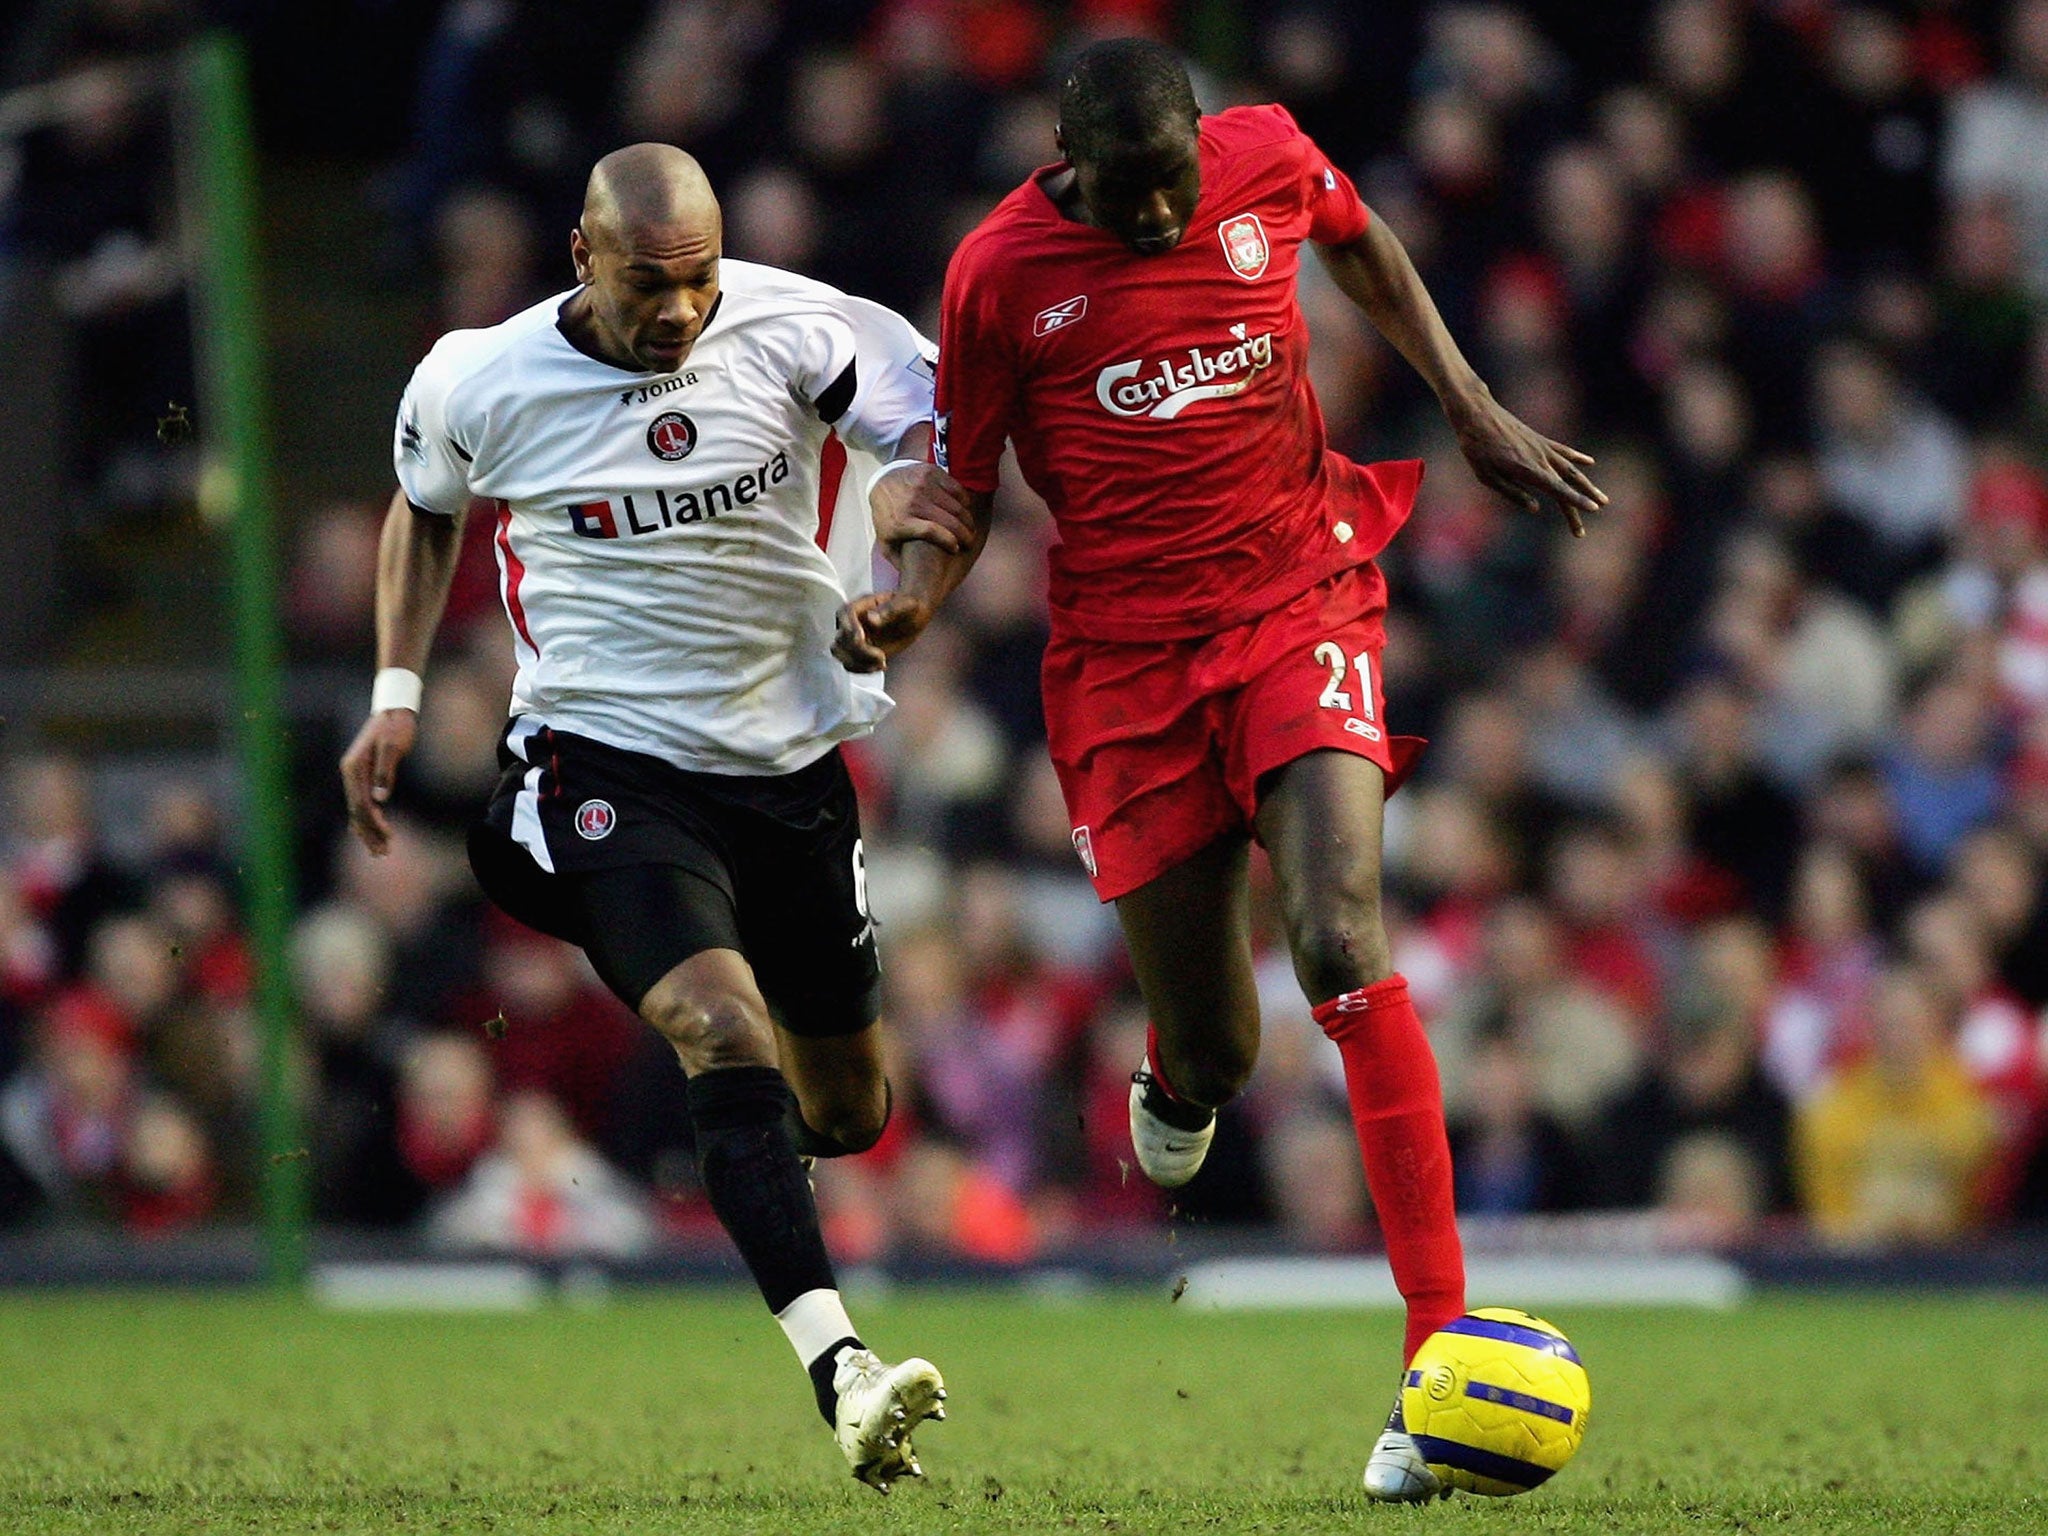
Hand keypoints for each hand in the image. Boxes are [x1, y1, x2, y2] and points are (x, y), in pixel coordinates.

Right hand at [339, 709, 417, 854]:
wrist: (394, 709)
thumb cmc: (396, 726)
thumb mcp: (394, 747)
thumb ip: (385, 771)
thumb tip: (380, 798)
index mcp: (354, 768)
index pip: (361, 803)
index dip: (374, 823)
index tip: (388, 837)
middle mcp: (350, 772)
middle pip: (356, 810)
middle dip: (369, 833)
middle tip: (383, 853)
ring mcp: (354, 773)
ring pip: (357, 808)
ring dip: (368, 829)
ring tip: (380, 850)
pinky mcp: (362, 773)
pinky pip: (360, 801)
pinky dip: (366, 818)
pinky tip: (370, 831)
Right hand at [833, 591, 932, 672]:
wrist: (913, 617)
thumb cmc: (908, 606)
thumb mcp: (904, 605)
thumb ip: (889, 610)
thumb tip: (871, 618)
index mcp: (859, 605)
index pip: (844, 615)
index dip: (850, 629)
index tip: (861, 639)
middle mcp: (851, 622)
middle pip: (840, 640)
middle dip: (859, 652)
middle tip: (881, 656)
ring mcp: (852, 639)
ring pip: (841, 656)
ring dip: (859, 664)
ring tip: (881, 663)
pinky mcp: (859, 653)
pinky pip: (851, 665)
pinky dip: (864, 669)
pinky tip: (882, 666)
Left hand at [870, 462, 973, 562]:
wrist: (882, 482)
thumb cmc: (887, 516)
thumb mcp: (885, 541)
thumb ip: (898, 561)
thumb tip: (913, 579)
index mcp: (901, 521)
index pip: (932, 531)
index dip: (949, 541)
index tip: (956, 548)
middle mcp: (913, 502)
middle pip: (949, 520)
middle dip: (965, 534)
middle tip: (970, 542)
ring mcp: (923, 485)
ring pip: (956, 506)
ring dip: (967, 520)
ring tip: (969, 529)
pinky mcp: (932, 473)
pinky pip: (957, 489)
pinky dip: (964, 501)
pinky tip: (964, 510)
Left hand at [1446, 387, 1606, 535]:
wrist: (1477, 414)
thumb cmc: (1477, 448)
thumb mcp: (1487, 476)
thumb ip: (1513, 493)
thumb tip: (1536, 508)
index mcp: (1528, 470)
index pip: (1559, 489)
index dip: (1577, 500)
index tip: (1593, 509)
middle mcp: (1541, 459)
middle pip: (1568, 482)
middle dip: (1584, 499)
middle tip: (1596, 514)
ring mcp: (1542, 447)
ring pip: (1571, 468)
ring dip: (1587, 484)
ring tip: (1602, 498)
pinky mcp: (1539, 440)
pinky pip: (1563, 451)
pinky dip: (1578, 458)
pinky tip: (1589, 463)